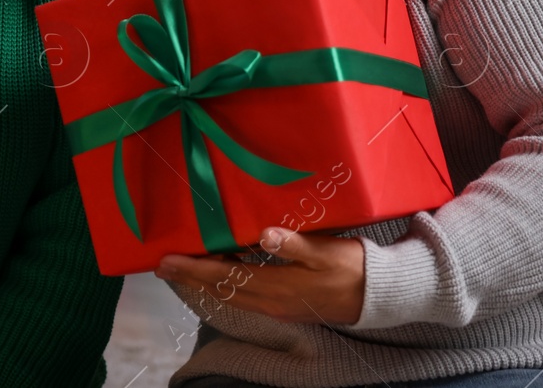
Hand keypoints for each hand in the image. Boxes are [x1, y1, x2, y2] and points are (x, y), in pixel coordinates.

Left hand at [155, 227, 365, 323]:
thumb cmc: (353, 267)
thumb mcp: (326, 252)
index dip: (193, 269)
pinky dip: (227, 284)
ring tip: (185, 266)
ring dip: (207, 281)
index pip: (224, 278)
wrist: (380, 296)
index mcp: (277, 287)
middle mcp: (272, 302)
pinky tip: (223, 270)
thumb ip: (295, 244)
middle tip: (163, 265)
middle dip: (191, 277)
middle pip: (221, 289)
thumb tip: (265, 235)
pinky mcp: (286, 305)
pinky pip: (246, 296)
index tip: (166, 261)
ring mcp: (279, 306)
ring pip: (233, 294)